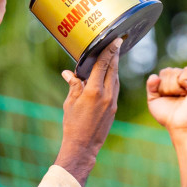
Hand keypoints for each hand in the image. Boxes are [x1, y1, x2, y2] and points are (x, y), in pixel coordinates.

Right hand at [55, 38, 121, 183]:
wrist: (83, 146)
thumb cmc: (72, 124)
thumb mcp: (70, 103)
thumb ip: (73, 85)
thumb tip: (69, 73)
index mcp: (93, 91)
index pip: (103, 65)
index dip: (109, 51)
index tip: (115, 40)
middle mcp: (106, 95)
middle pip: (113, 69)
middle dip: (114, 56)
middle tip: (117, 43)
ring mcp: (112, 102)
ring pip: (116, 79)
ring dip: (114, 67)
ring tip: (113, 57)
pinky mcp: (114, 109)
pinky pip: (115, 89)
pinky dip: (113, 80)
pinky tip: (109, 76)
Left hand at [146, 66, 186, 133]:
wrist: (179, 125)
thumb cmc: (167, 116)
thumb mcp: (153, 100)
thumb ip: (150, 86)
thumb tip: (154, 75)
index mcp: (176, 84)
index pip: (163, 72)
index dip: (160, 85)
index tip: (165, 97)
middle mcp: (186, 81)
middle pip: (168, 70)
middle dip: (165, 86)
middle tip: (173, 97)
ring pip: (176, 71)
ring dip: (173, 86)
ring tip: (180, 96)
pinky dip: (183, 81)